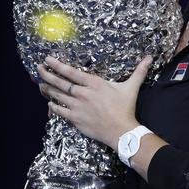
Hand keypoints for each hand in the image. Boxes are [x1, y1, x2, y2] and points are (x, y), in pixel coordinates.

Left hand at [37, 55, 152, 148]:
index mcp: (94, 83)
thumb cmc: (125, 108)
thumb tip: (149, 58)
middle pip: (60, 82)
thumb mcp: (131, 87)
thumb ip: (138, 71)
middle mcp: (83, 93)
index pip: (71, 72)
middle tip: (38, 69)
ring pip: (57, 96)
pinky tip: (49, 103)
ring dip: (47, 89)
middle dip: (47, 74)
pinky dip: (53, 106)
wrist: (121, 131)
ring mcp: (77, 106)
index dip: (57, 65)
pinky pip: (59, 111)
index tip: (47, 59)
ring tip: (40, 84)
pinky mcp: (75, 119)